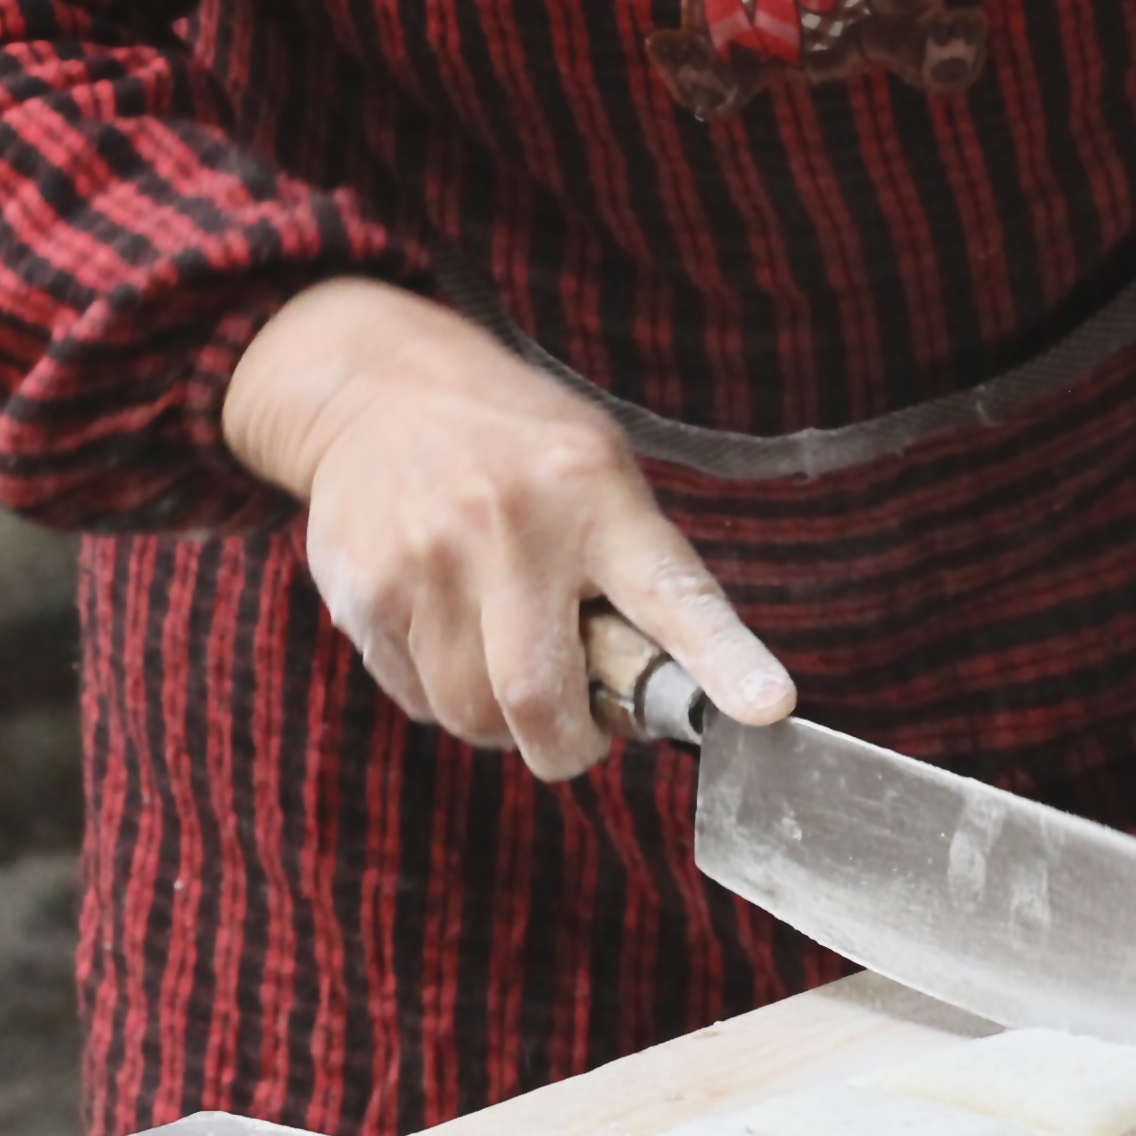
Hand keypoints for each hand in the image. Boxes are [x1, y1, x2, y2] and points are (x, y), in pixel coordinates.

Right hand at [221, 276, 795, 780]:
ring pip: (473, 713)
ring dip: (501, 724)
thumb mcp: (596, 467)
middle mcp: (511, 526)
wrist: (377, 388)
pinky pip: (418, 700)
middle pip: (540, 697)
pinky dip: (445, 697)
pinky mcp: (365, 592)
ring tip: (506, 662)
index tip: (771, 708)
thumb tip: (666, 692)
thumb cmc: (515, 446)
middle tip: (578, 737)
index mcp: (596, 491)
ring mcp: (428, 560)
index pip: (673, 592)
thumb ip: (633, 568)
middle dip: (567, 747)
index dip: (725, 659)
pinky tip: (449, 636)